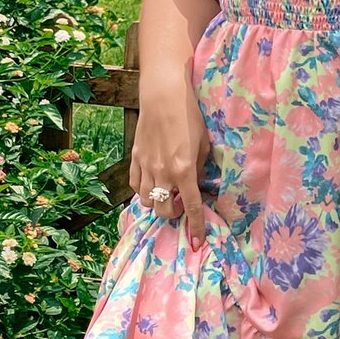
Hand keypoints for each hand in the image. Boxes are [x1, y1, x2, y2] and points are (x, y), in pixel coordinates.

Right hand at [129, 89, 210, 249]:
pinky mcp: (135, 158)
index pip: (191, 207)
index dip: (194, 227)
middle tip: (183, 202)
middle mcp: (163, 173)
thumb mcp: (204, 144)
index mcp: (184, 170)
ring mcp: (146, 166)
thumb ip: (201, 167)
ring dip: (159, 203)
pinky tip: (153, 182)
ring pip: (147, 202)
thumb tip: (198, 183)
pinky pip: (136, 186)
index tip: (196, 242)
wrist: (163, 96)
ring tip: (168, 192)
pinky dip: (144, 190)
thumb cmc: (190, 116)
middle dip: (174, 214)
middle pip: (164, 211)